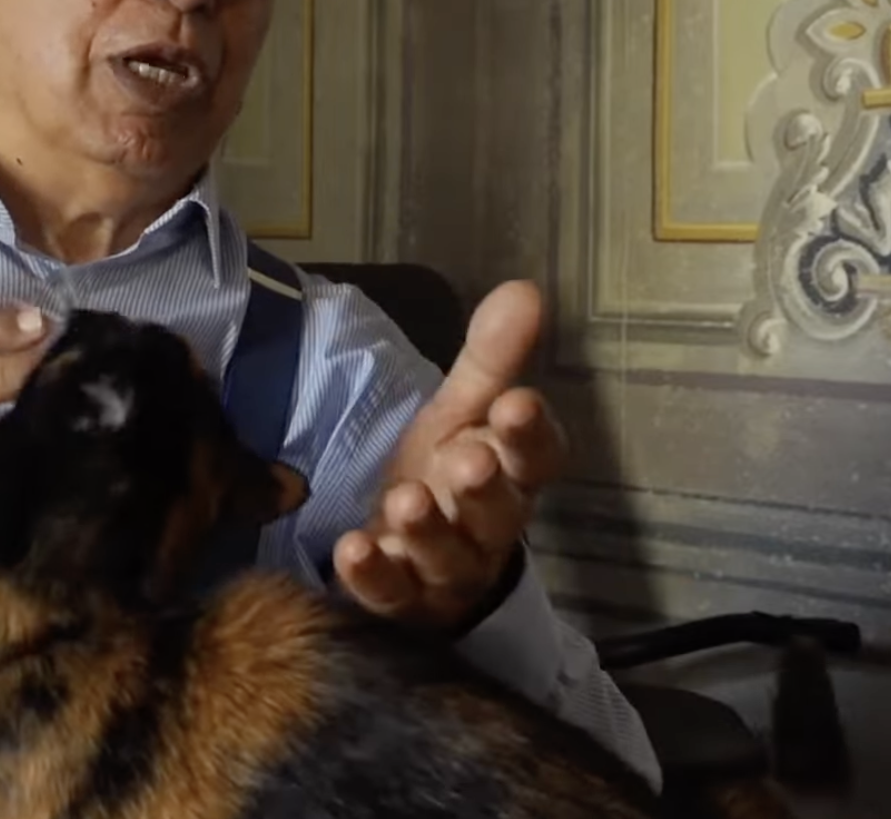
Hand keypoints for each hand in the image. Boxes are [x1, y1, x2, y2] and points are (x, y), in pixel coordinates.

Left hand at [332, 280, 566, 632]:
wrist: (416, 559)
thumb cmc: (444, 474)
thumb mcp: (462, 414)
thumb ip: (490, 360)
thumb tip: (525, 289)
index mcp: (511, 475)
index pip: (537, 458)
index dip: (530, 435)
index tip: (517, 404)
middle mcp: (486, 527)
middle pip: (497, 512)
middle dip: (484, 486)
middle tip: (467, 458)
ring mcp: (443, 570)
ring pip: (446, 556)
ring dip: (428, 530)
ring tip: (406, 501)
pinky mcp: (400, 602)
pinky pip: (390, 594)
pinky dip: (373, 574)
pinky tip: (353, 549)